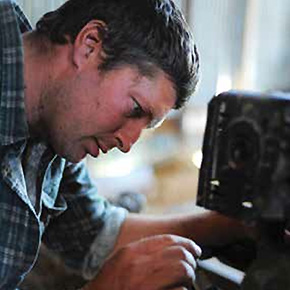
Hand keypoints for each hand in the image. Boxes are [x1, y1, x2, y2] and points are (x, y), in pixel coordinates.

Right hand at [83, 234, 201, 289]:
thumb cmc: (107, 286)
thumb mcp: (119, 261)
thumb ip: (140, 251)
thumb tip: (167, 247)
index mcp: (131, 252)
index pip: (167, 240)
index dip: (186, 242)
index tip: (194, 248)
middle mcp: (138, 265)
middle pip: (179, 253)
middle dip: (190, 260)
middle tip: (190, 267)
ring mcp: (145, 283)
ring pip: (182, 269)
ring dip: (189, 275)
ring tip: (185, 281)